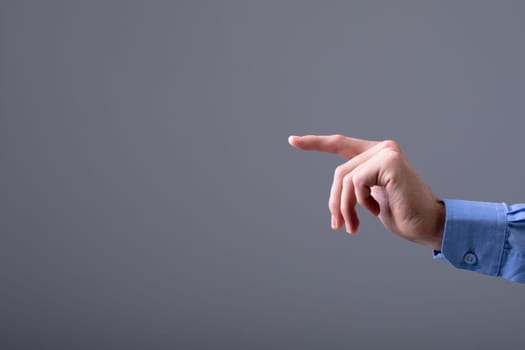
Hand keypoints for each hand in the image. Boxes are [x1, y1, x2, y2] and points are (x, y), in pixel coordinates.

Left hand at [288, 134, 444, 250]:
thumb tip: (336, 195)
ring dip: (344, 207)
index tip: (292, 140)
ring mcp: (386, 152)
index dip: (315, 143)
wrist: (427, 226)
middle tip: (338, 225)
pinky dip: (360, 202)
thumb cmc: (401, 214)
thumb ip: (355, 186)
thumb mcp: (370, 198)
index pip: (340, 144)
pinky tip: (375, 210)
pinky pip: (356, 182)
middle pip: (340, 172)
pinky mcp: (389, 162)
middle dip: (335, 201)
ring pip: (345, 179)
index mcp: (376, 154)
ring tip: (352, 225)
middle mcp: (382, 148)